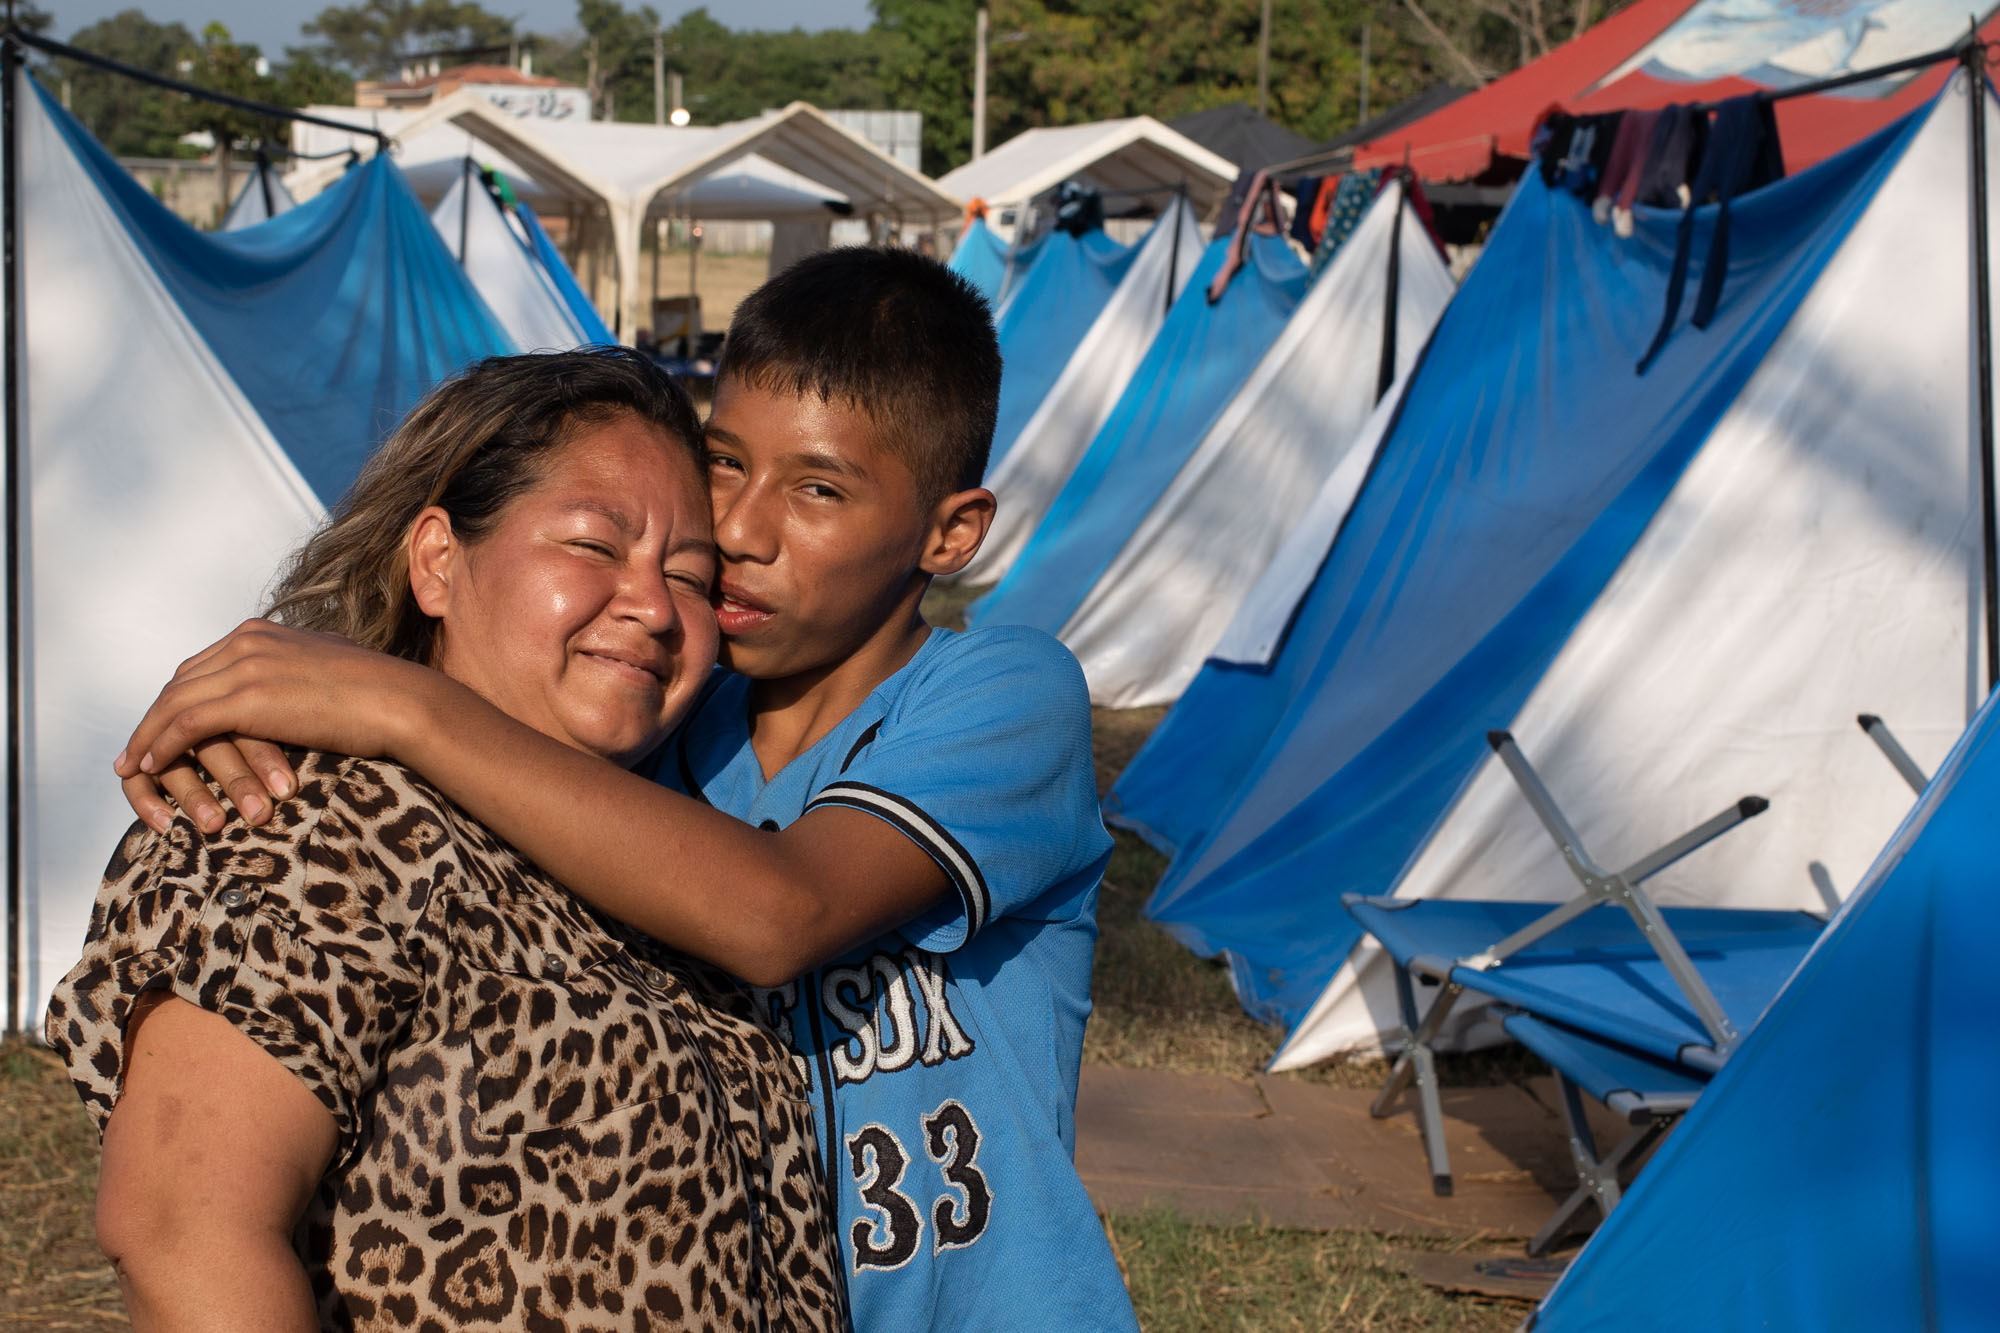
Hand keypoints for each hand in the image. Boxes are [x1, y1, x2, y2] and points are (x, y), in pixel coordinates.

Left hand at [113, 620, 427, 832]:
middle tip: (136, 747)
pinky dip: (162, 744)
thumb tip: (303, 672)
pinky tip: (151, 766)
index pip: (203, 663)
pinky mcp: (248, 699)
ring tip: (132, 765)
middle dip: (154, 715)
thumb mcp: (330, 663)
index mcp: (263, 631)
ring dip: (147, 735)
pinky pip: (186, 723)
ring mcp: (246, 667)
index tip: (162, 722)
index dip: (177, 695)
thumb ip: (302, 664)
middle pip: (181, 680)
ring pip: (174, 701)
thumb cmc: (379, 691)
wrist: (400, 701)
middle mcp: (247, 641)